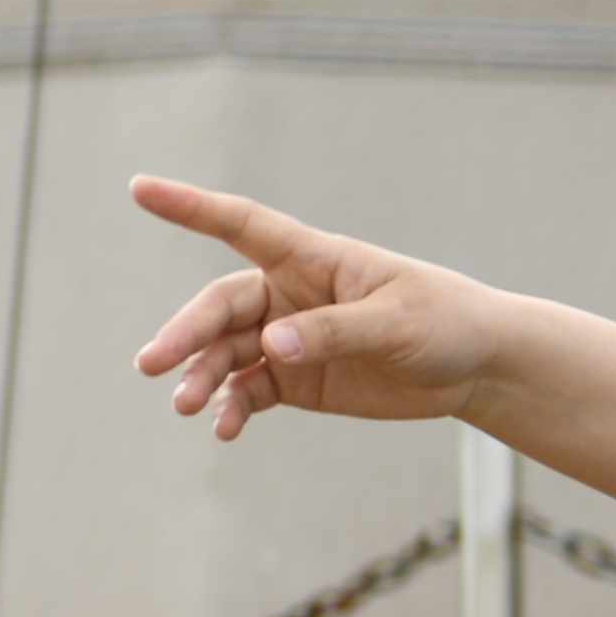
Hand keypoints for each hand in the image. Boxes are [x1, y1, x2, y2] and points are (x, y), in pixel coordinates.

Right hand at [129, 177, 505, 438]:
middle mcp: (289, 294)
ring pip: (226, 354)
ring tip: (186, 406)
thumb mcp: (397, 323)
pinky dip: (231, 408)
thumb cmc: (445, 322)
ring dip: (201, 378)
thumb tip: (269, 346)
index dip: (191, 207)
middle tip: (152, 363)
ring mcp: (289, 339)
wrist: (476, 366)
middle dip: (185, 333)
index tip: (139, 188)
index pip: (242, 224)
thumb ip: (334, 332)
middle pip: (220, 307)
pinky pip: (249, 392)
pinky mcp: (297, 380)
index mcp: (313, 258)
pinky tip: (224, 428)